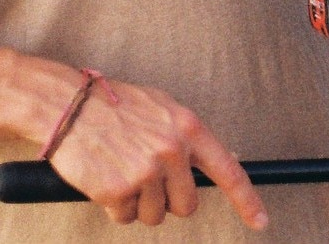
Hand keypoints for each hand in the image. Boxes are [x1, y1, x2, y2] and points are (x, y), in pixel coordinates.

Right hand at [46, 76, 268, 229]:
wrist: (68, 106)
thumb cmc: (114, 106)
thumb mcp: (162, 109)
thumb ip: (188, 136)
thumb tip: (222, 159)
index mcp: (188, 128)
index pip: (229, 171)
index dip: (247, 201)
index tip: (261, 222)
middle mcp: (172, 151)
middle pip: (186, 206)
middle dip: (167, 200)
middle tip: (145, 178)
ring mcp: (146, 172)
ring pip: (154, 216)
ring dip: (138, 204)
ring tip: (121, 171)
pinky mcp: (119, 190)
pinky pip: (125, 218)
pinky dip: (115, 206)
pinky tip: (104, 179)